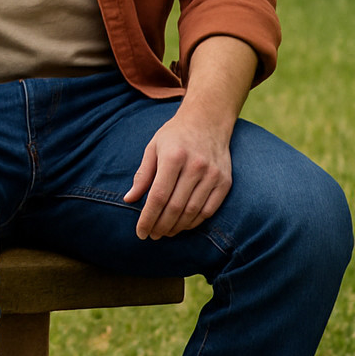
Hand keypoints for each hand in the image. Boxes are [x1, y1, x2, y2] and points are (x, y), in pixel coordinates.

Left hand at [123, 110, 232, 239]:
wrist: (208, 120)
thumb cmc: (174, 135)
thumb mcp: (153, 148)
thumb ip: (142, 175)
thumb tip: (129, 199)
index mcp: (173, 157)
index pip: (158, 196)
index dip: (148, 218)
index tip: (140, 232)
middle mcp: (195, 167)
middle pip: (175, 207)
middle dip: (161, 226)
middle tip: (152, 235)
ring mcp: (213, 175)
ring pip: (192, 212)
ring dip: (177, 227)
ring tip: (164, 232)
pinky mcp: (225, 182)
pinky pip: (209, 210)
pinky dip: (194, 222)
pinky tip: (183, 225)